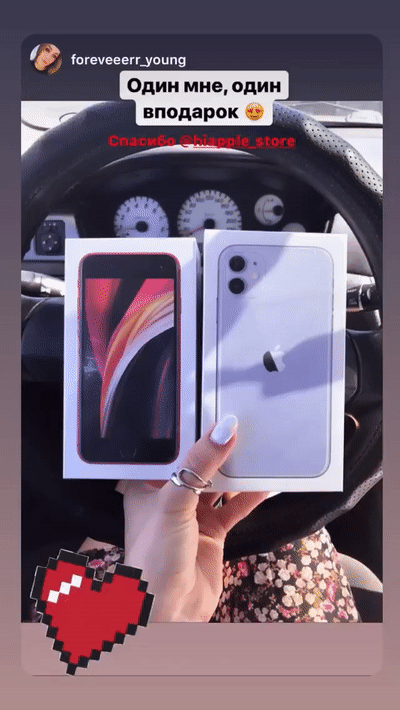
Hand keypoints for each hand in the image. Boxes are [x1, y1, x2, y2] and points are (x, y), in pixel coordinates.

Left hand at [123, 415, 268, 621]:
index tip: (208, 403)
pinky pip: (234, 507)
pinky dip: (250, 496)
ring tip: (258, 443)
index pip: (167, 448)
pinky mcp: (213, 531)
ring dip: (236, 469)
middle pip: (196, 464)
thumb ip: (200, 463)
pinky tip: (268, 481)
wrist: (168, 610)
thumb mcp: (174, 501)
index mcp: (145, 485)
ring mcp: (192, 514)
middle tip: (240, 419)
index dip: (186, 428)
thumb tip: (225, 427)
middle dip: (216, 446)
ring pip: (218, 484)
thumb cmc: (155, 553)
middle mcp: (168, 496)